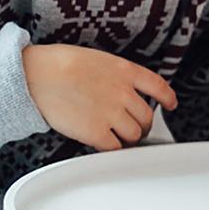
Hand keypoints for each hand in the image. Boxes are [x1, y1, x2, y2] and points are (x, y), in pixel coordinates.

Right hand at [23, 44, 177, 151]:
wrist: (38, 74)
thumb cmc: (60, 63)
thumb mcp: (99, 60)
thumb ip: (116, 75)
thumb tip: (122, 89)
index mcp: (126, 71)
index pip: (158, 87)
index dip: (167, 98)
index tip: (170, 104)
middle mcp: (124, 93)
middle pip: (147, 116)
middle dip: (144, 124)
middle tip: (136, 128)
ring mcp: (112, 113)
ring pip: (134, 134)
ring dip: (130, 138)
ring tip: (121, 139)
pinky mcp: (96, 132)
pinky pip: (115, 147)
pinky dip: (113, 149)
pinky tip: (107, 145)